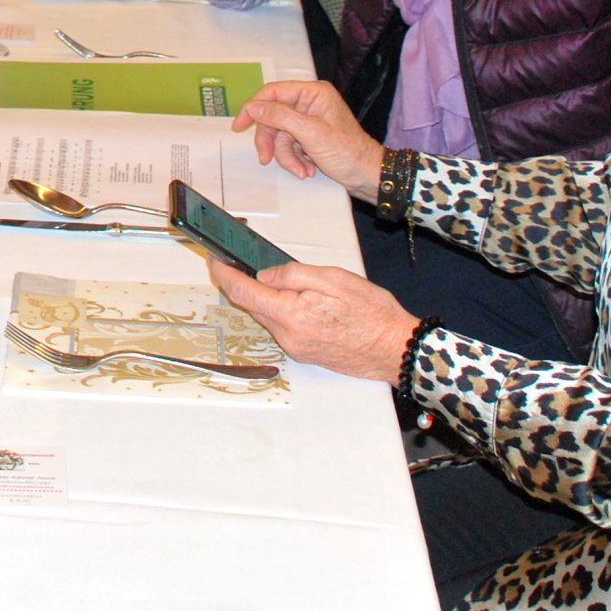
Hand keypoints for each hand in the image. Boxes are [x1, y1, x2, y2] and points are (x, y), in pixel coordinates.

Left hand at [206, 257, 420, 381]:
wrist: (395, 349)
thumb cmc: (372, 312)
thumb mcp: (333, 279)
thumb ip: (294, 275)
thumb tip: (265, 275)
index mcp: (292, 315)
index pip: (243, 292)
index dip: (224, 272)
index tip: (215, 257)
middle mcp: (288, 336)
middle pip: (252, 305)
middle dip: (243, 282)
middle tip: (242, 259)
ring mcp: (296, 347)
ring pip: (267, 316)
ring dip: (265, 297)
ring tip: (276, 276)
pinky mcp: (305, 353)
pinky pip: (283, 327)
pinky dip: (281, 310)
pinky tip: (296, 298)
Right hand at [233, 79, 384, 200]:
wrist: (366, 175)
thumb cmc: (346, 151)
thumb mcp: (310, 133)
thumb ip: (280, 116)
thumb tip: (254, 107)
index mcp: (313, 93)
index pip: (274, 92)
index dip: (254, 107)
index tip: (240, 124)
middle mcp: (309, 103)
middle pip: (274, 117)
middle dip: (273, 141)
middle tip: (265, 158)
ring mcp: (309, 120)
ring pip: (280, 135)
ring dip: (287, 156)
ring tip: (302, 170)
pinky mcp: (309, 137)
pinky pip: (290, 146)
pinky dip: (295, 160)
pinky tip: (307, 169)